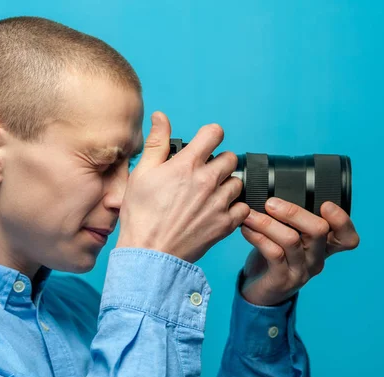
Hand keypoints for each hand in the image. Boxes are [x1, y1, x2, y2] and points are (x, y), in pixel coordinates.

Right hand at [116, 111, 249, 263]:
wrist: (149, 253)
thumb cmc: (141, 215)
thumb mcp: (141, 174)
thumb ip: (156, 143)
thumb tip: (161, 117)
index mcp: (187, 165)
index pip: (214, 133)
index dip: (210, 135)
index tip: (205, 144)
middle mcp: (207, 181)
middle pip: (230, 158)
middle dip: (218, 161)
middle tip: (203, 174)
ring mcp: (219, 203)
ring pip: (237, 183)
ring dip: (226, 185)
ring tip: (209, 195)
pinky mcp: (225, 224)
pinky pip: (243, 208)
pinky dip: (235, 208)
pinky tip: (218, 211)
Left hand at [239, 198, 359, 305]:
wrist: (261, 291)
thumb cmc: (276, 256)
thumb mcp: (290, 236)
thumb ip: (291, 219)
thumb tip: (274, 186)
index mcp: (325, 246)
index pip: (348, 237)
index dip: (342, 220)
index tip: (325, 204)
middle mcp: (317, 259)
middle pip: (318, 230)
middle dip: (294, 212)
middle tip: (271, 203)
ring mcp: (301, 271)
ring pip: (291, 240)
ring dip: (268, 223)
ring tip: (250, 214)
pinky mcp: (282, 279)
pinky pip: (273, 254)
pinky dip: (258, 237)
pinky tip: (247, 228)